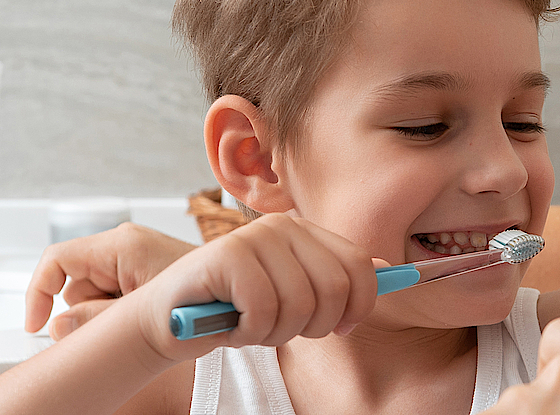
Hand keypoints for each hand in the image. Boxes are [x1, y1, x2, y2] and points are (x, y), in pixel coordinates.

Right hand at [25, 222, 195, 336]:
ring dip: (106, 315)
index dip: (39, 292)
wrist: (238, 293)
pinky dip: (120, 313)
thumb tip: (57, 327)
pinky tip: (147, 319)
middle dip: (86, 312)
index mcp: (120, 244)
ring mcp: (132, 259)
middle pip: (75, 284)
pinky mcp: (141, 273)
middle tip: (118, 328)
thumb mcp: (141, 310)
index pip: (57, 259)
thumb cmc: (202, 293)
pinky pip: (112, 297)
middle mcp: (123, 245)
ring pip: (91, 296)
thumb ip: (95, 319)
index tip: (36, 325)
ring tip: (143, 321)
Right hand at [117, 212, 383, 362]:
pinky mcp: (227, 256)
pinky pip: (264, 311)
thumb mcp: (293, 294)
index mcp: (304, 232)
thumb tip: (389, 270)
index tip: (342, 326)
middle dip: (314, 325)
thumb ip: (334, 279)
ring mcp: (252, 237)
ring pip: (300, 305)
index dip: (358, 305)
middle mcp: (281, 227)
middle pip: (334, 288)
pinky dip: (251, 332)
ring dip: (276, 332)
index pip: (359, 265)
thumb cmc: (235, 309)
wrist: (170, 319)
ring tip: (253, 325)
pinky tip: (233, 324)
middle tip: (283, 329)